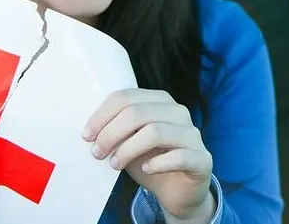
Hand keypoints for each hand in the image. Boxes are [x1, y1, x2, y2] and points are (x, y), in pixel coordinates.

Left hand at [83, 89, 214, 221]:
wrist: (176, 190)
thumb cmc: (149, 160)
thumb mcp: (128, 142)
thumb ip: (116, 131)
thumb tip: (91, 131)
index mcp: (159, 101)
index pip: (126, 97)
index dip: (102, 115)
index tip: (87, 135)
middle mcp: (178, 112)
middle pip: (138, 113)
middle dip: (111, 133)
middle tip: (97, 152)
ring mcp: (192, 134)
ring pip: (154, 132)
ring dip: (128, 149)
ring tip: (114, 164)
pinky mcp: (202, 159)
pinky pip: (178, 156)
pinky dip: (157, 163)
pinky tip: (146, 169)